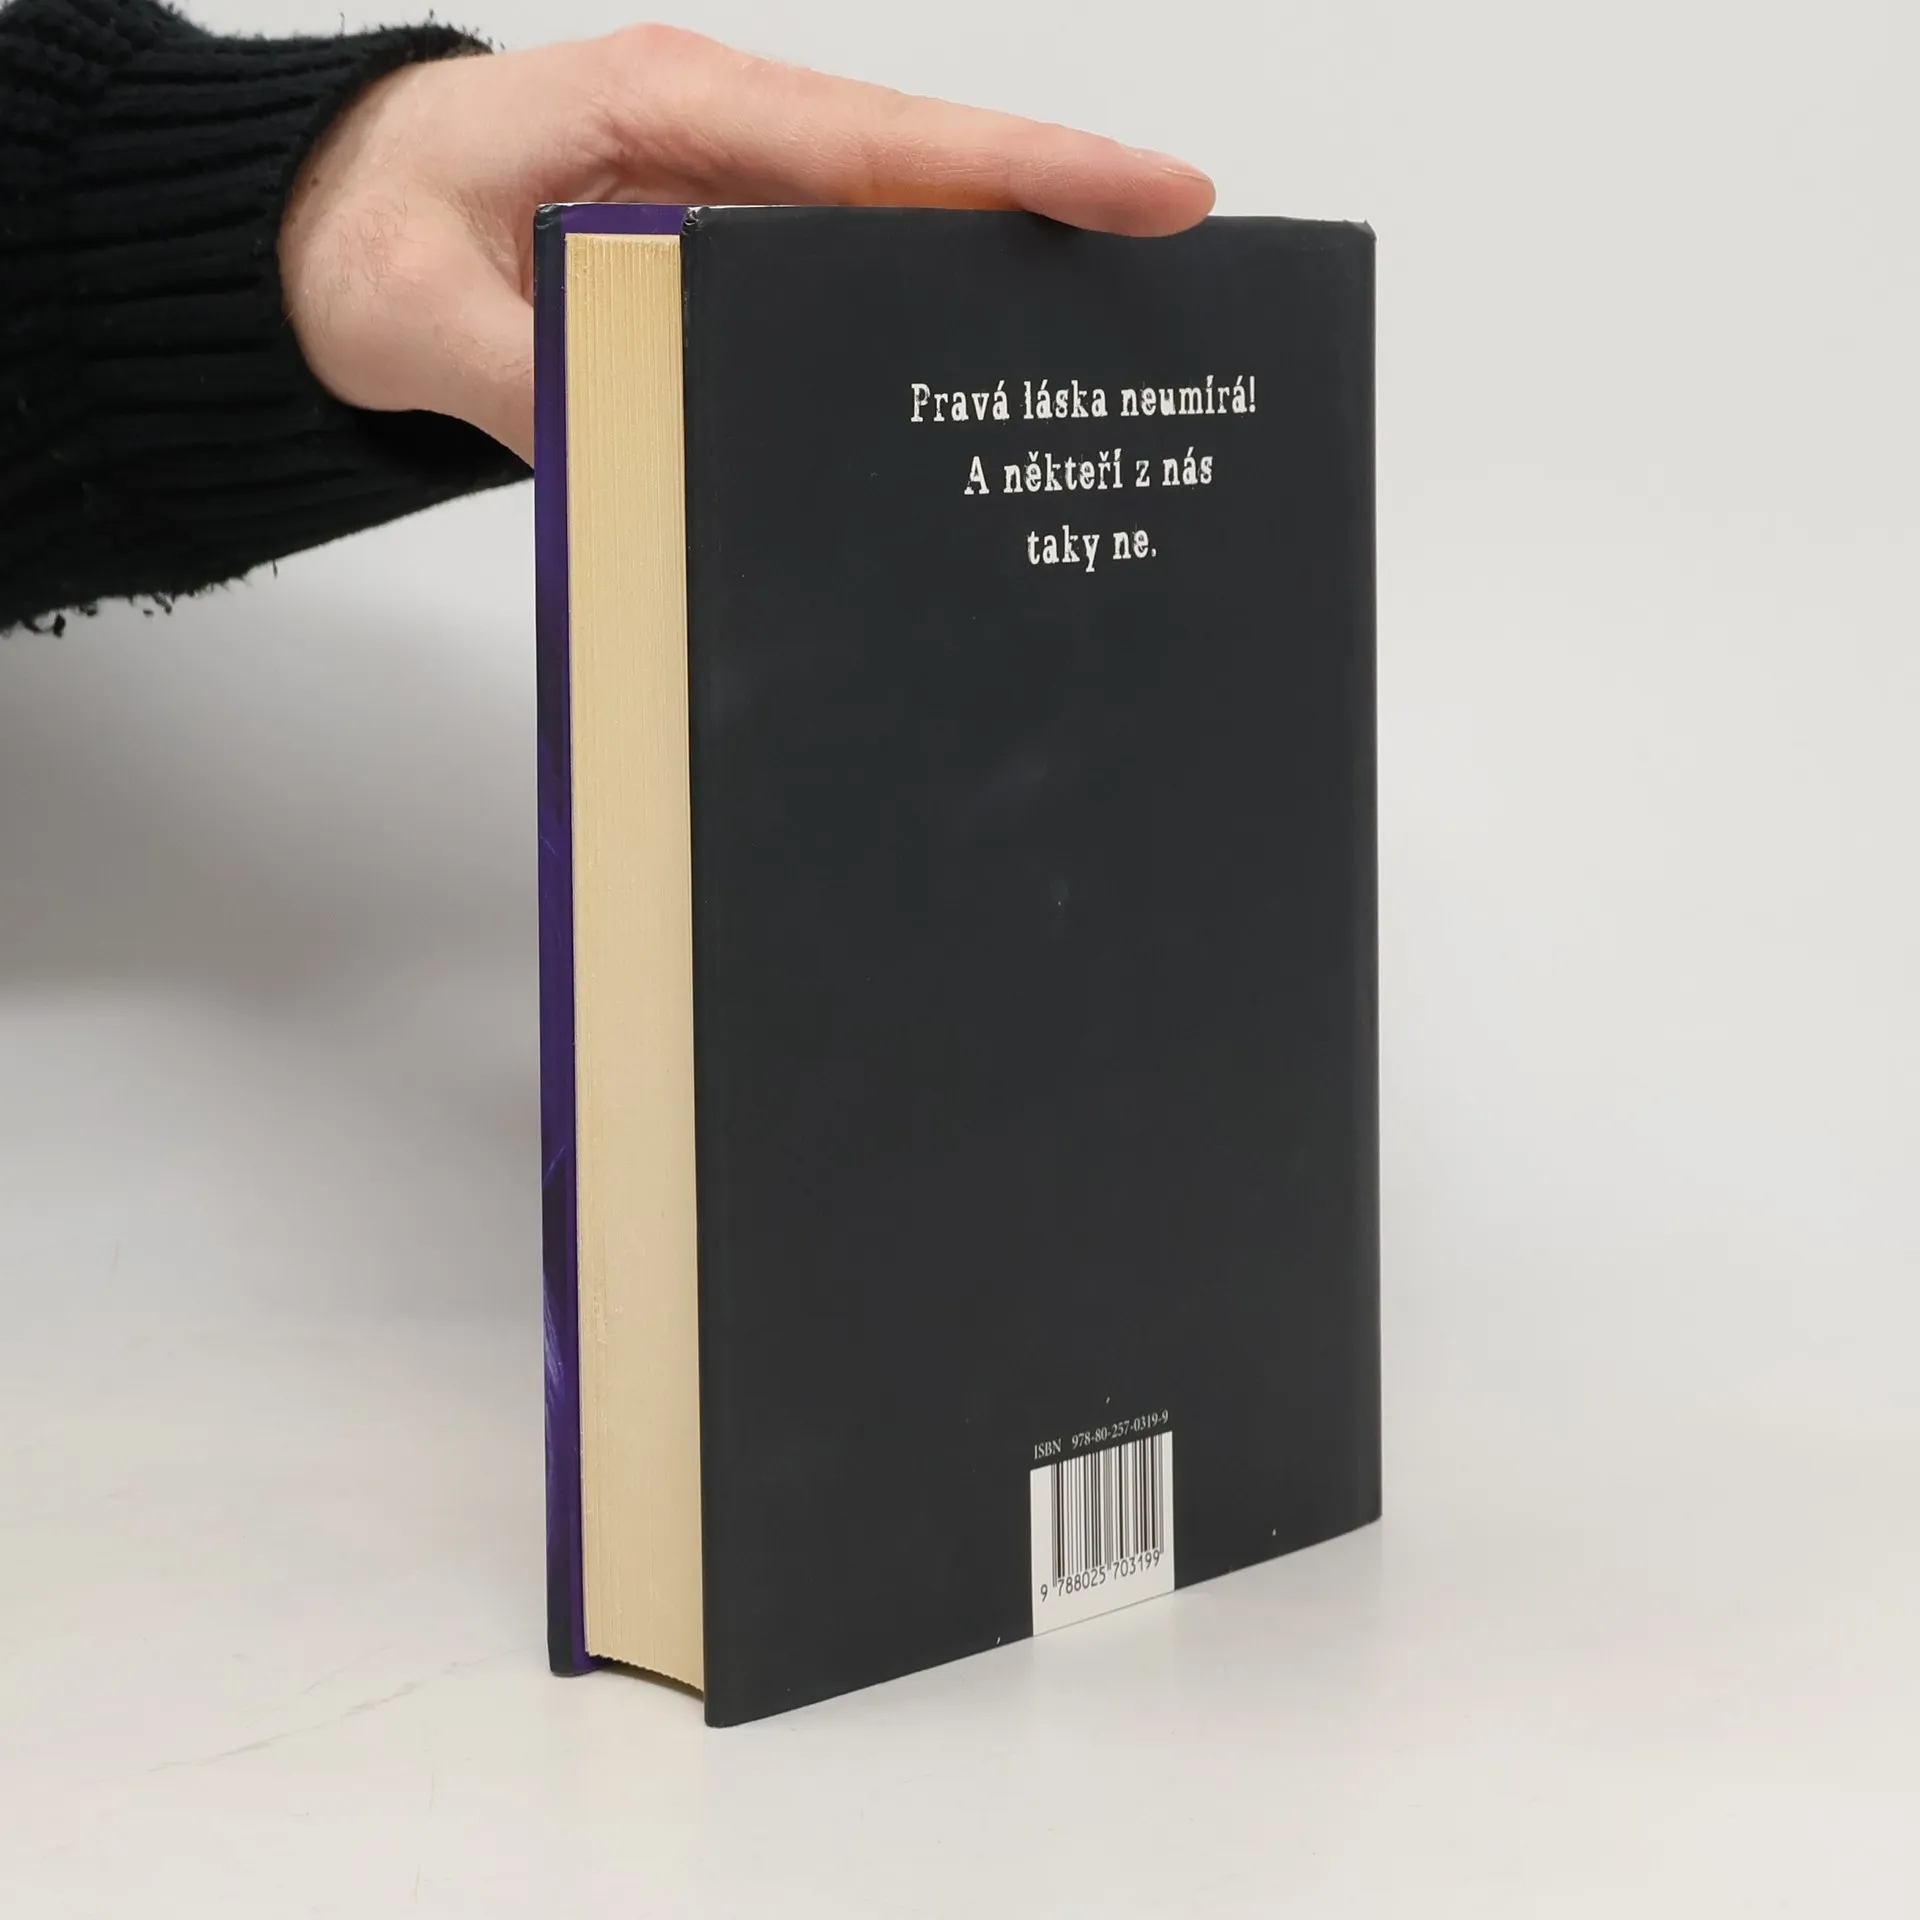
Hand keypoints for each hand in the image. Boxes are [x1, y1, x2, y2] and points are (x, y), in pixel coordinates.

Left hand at [279, 23, 1213, 462]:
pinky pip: (839, 267)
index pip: (881, 142)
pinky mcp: (715, 244)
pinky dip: (913, 307)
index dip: (1024, 171)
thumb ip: (536, 381)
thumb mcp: (421, 313)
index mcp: (666, 111)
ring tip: (1105, 332)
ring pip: (894, 219)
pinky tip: (963, 369)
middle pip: (922, 171)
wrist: (311, 234)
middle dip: (1053, 214)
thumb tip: (647, 452)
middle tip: (1182, 271)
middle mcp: (717, 136)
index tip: (1152, 193)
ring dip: (993, 267)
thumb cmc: (360, 234)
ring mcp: (722, 188)